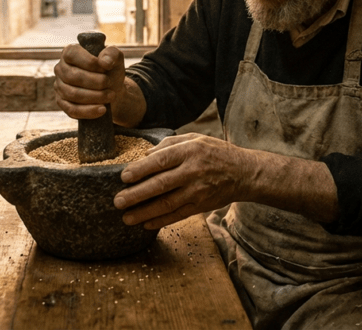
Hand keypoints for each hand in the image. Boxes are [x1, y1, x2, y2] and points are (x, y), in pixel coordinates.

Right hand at [53, 43, 125, 119]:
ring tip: (110, 96)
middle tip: (110, 84)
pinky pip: (72, 110)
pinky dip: (89, 111)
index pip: (72, 54)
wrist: (112, 90)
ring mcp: (59, 86)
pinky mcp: (62, 103)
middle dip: (95, 82)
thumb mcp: (115, 58)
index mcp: (69, 52)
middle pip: (73, 76)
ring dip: (95, 97)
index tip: (106, 68)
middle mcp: (60, 68)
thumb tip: (104, 62)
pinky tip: (102, 109)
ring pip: (72, 94)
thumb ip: (111, 54)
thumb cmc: (110, 71)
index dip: (89, 62)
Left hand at [113, 133, 257, 229]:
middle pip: (160, 185)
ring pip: (167, 204)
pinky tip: (145, 224)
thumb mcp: (195, 139)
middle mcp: (193, 171)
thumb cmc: (215, 152)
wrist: (244, 172)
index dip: (141, 169)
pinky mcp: (202, 205)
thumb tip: (145, 155)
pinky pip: (178, 215)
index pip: (161, 161)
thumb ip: (169, 144)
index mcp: (190, 151)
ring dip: (144, 212)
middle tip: (117, 201)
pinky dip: (161, 221)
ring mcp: (198, 191)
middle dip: (136, 195)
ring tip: (126, 218)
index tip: (123, 177)